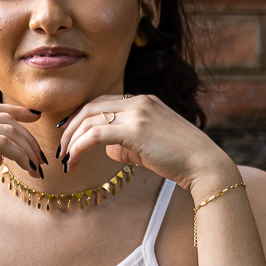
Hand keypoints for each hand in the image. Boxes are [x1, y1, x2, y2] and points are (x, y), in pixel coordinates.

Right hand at [0, 103, 45, 213]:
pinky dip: (20, 154)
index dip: (15, 112)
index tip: (34, 118)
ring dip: (27, 148)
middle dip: (27, 137)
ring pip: (6, 130)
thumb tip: (1, 157)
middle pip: (3, 119)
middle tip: (41, 156)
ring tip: (37, 166)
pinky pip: (2, 143)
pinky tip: (27, 167)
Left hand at [57, 94, 234, 193]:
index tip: (69, 134)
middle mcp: (139, 101)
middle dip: (70, 127)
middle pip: (90, 106)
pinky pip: (95, 135)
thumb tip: (106, 148)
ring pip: (89, 119)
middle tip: (61, 148)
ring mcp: (137, 113)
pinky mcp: (134, 130)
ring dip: (71, 140)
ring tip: (66, 159)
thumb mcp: (150, 146)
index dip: (80, 117)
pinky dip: (79, 147)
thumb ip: (126, 143)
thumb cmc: (180, 160)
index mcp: (144, 101)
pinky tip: (74, 161)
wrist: (204, 165)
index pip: (102, 101)